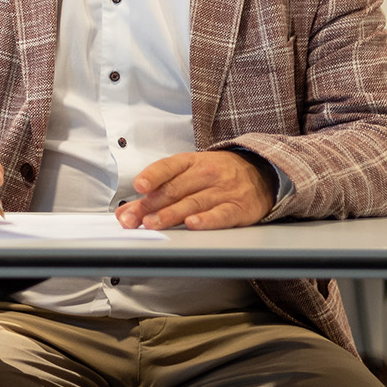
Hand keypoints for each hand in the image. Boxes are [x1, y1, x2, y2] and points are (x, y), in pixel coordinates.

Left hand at [120, 151, 274, 230]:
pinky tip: (193, 224)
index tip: (138, 186)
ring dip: (171, 214)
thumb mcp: (188, 173)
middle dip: (150, 205)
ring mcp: (224, 190)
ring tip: (153, 223)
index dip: (152, 176)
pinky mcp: (239, 208)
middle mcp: (206, 174)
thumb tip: (124, 213)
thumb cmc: (217, 174)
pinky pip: (221, 214)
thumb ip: (155, 192)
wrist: (262, 172)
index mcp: (191, 162)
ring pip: (193, 203)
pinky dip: (207, 220)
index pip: (168, 166)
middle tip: (133, 219)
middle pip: (174, 189)